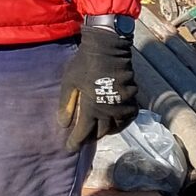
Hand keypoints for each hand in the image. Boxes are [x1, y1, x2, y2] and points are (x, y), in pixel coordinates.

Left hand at [60, 21, 138, 150]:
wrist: (108, 47)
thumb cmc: (84, 64)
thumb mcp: (69, 83)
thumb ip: (67, 105)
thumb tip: (63, 125)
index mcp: (92, 108)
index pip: (83, 133)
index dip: (76, 142)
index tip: (70, 148)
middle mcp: (109, 111)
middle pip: (100, 133)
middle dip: (90, 138)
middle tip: (82, 139)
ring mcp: (123, 105)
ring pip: (115, 128)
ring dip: (105, 132)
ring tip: (97, 131)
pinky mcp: (132, 98)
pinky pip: (128, 117)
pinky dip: (120, 123)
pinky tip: (113, 121)